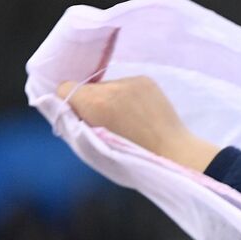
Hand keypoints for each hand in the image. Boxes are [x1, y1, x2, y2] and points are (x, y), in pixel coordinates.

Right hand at [56, 76, 220, 171]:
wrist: (175, 153)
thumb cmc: (134, 159)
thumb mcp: (96, 148)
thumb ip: (76, 126)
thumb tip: (67, 111)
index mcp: (96, 103)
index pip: (65, 88)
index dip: (70, 105)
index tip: (81, 119)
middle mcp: (113, 86)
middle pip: (87, 88)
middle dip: (92, 103)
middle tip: (107, 125)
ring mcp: (132, 81)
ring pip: (108, 86)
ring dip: (111, 100)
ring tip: (128, 122)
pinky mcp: (147, 80)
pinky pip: (126, 85)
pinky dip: (128, 98)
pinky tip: (140, 115)